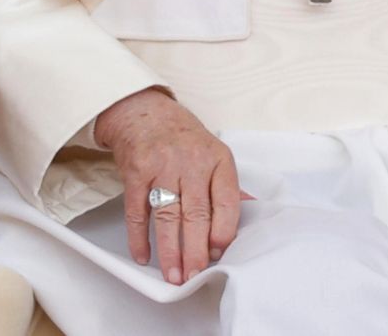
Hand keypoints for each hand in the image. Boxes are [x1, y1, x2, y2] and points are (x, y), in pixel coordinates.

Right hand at [93, 88, 244, 285]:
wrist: (144, 112)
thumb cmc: (182, 138)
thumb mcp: (214, 153)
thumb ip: (229, 186)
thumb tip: (251, 212)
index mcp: (217, 159)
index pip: (227, 201)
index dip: (224, 230)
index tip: (219, 252)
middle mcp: (191, 162)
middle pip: (196, 214)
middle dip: (196, 251)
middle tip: (195, 275)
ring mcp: (162, 166)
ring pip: (168, 217)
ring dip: (170, 251)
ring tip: (173, 275)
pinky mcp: (136, 172)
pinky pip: (137, 211)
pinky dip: (139, 238)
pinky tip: (144, 256)